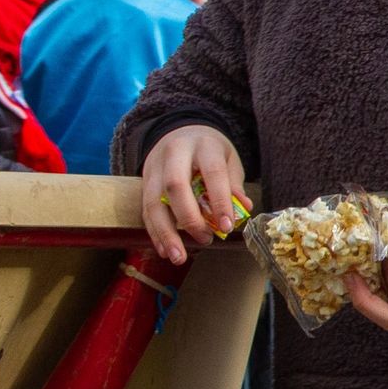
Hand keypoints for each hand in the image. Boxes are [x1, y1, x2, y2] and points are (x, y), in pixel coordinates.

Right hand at [139, 125, 250, 266]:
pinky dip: (154, 232)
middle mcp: (175, 153)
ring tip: (178, 257)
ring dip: (165, 233)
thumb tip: (243, 210)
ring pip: (154, 201)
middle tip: (205, 240)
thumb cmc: (210, 151)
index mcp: (203, 145)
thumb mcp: (228, 159)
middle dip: (189, 218)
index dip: (220, 201)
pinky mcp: (144, 181)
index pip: (212, 173)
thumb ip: (234, 184)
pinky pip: (145, 209)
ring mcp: (155, 167)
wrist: (181, 131)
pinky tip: (164, 250)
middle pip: (175, 186)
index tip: (227, 227)